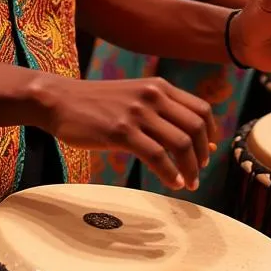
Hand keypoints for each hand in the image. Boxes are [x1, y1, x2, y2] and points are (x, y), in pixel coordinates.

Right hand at [35, 75, 216, 192]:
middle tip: (199, 172)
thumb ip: (161, 111)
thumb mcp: (134, 96)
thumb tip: (193, 137)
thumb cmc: (97, 103)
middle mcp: (152, 96)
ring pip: (180, 143)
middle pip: (196, 128)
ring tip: (189, 183)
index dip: (210, 134)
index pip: (202, 109)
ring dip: (191, 168)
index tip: (208, 152)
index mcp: (159, 86)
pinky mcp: (121, 132)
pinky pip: (157, 156)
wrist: (60, 100)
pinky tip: (173, 184)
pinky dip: (170, 174)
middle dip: (203, 155)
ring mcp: (137, 113)